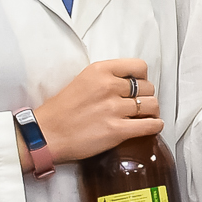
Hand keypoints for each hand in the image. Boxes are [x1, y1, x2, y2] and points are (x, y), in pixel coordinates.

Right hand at [35, 58, 161, 163]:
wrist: (46, 134)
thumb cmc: (61, 111)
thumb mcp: (83, 80)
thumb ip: (106, 78)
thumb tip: (130, 82)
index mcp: (100, 70)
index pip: (139, 66)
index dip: (142, 78)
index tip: (138, 86)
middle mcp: (108, 86)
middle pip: (148, 87)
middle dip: (146, 97)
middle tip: (137, 105)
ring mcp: (114, 109)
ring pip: (152, 105)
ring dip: (151, 112)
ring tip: (144, 116)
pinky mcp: (117, 130)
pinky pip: (151, 125)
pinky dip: (155, 126)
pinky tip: (150, 127)